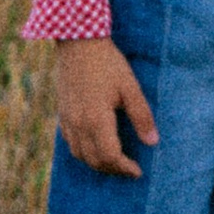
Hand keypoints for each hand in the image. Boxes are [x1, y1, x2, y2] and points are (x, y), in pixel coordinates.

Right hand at [54, 39, 159, 175]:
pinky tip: (95, 146)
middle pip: (94, 160)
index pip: (110, 156)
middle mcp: (79, 124)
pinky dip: (84, 152)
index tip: (138, 171)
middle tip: (129, 169)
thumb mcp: (130, 87)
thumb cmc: (107, 63)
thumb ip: (141, 116)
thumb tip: (152, 142)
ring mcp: (67, 120)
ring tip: (115, 161)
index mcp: (96, 120)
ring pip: (80, 155)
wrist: (78, 43)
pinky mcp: (62, 113)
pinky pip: (70, 143)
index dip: (124, 168)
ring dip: (97, 163)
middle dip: (113, 169)